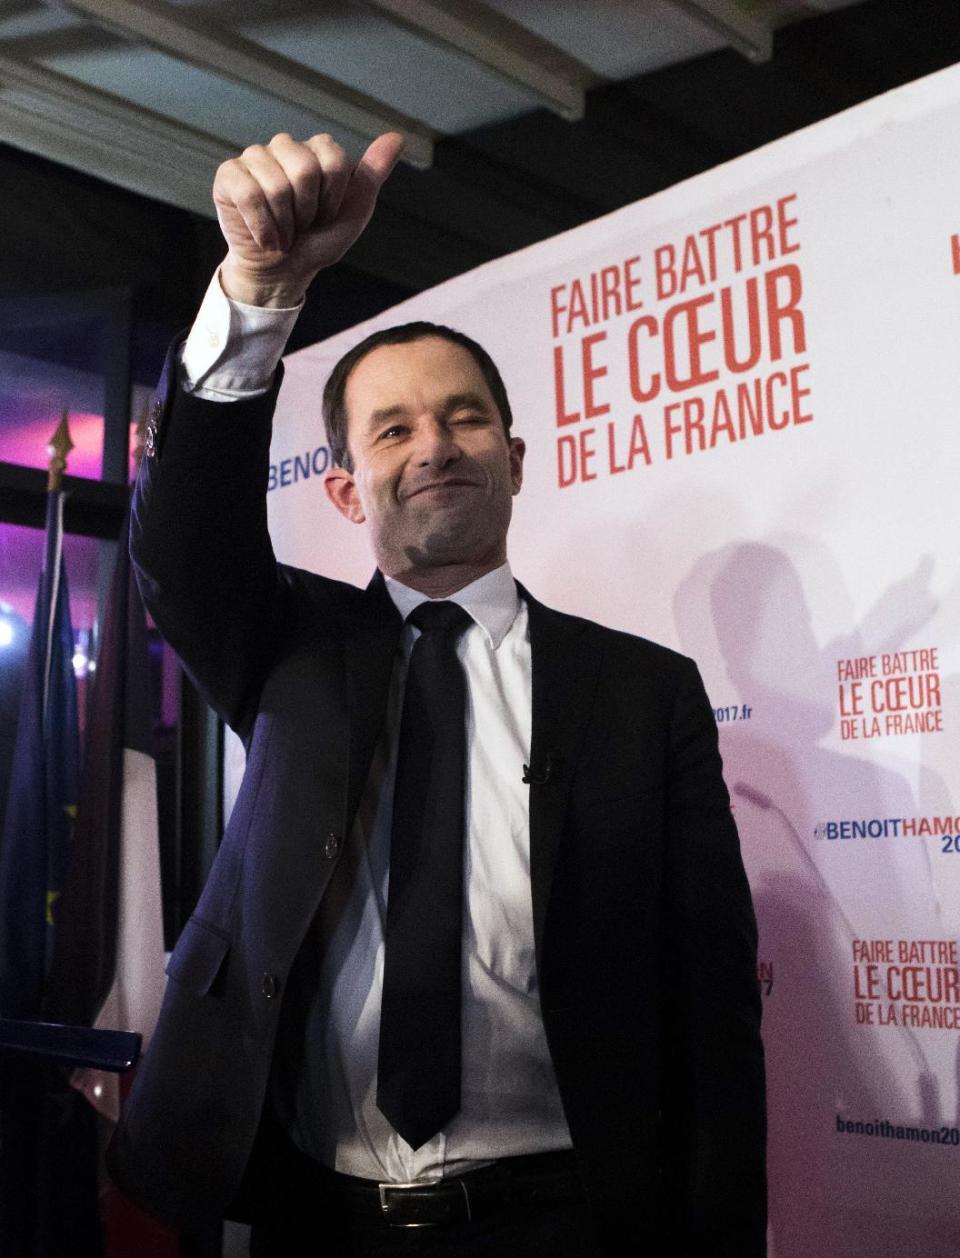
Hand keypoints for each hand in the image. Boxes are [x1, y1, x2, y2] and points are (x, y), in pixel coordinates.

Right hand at [214, 131, 403, 307]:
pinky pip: (248, 194)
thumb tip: (397, 137)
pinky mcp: (229, 176)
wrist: (284, 271)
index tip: (326, 215)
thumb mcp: (353, 212)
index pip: (333, 160)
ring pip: (276, 186)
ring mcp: (255, 159)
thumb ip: (372, 174)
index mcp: (316, 150)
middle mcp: (284, 147)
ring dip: (285, 225)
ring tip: (283, 232)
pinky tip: (265, 236)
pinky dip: (262, 227)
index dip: (332, 199)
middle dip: (308, 212)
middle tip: (302, 226)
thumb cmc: (318, 241)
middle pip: (304, 169)